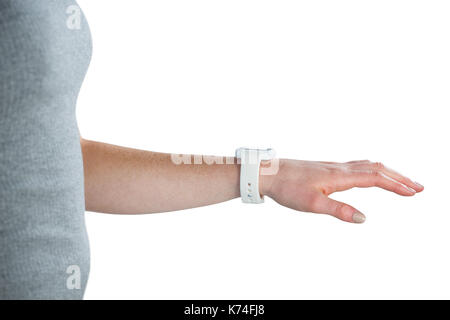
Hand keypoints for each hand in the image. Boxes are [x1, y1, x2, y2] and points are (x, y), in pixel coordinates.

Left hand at [260, 159, 423, 222]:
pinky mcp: (328, 167)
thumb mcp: (311, 203)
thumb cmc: (287, 188)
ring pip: (368, 165)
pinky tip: (370, 173)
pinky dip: (373, 168)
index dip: (396, 185)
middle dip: (399, 178)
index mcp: (339, 176)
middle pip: (377, 169)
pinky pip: (358, 164)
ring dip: (388, 172)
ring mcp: (334, 166)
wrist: (268, 173)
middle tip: (419, 187)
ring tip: (402, 180)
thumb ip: (338, 210)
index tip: (414, 192)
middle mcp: (340, 167)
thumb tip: (363, 218)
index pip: (375, 178)